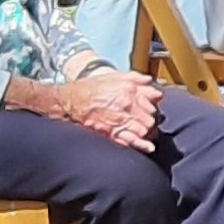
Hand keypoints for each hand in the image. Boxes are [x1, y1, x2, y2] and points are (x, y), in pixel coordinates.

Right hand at [30, 64, 162, 144]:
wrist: (68, 101)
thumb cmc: (88, 88)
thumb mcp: (112, 76)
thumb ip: (134, 78)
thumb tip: (150, 81)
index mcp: (129, 89)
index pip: (155, 99)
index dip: (152, 104)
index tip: (148, 107)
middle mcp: (128, 104)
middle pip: (152, 116)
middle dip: (150, 119)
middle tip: (142, 120)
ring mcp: (121, 119)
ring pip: (146, 129)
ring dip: (145, 131)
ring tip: (139, 130)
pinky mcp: (113, 133)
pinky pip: (133, 140)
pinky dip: (142, 144)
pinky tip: (148, 146)